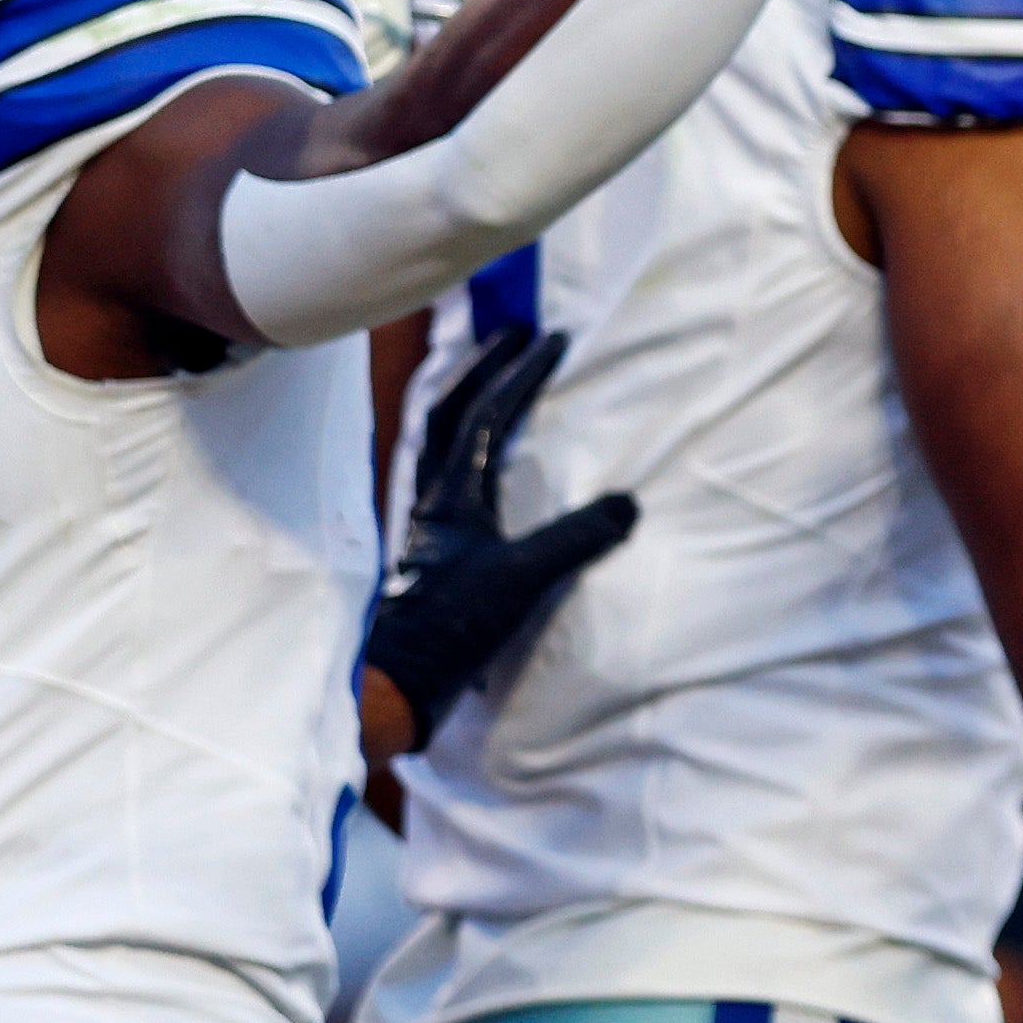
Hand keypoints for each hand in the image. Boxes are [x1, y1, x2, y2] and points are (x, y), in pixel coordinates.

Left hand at [364, 326, 637, 750]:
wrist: (393, 686)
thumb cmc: (450, 630)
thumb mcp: (521, 582)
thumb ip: (575, 539)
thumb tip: (629, 504)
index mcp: (449, 494)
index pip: (486, 414)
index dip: (520, 373)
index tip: (553, 339)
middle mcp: (430, 497)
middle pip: (448, 411)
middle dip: (482, 367)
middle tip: (515, 336)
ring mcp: (426, 523)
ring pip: (440, 440)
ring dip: (469, 400)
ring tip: (498, 380)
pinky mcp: (431, 549)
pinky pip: (448, 474)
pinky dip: (468, 446)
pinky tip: (488, 459)